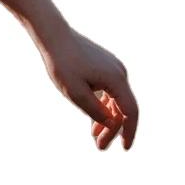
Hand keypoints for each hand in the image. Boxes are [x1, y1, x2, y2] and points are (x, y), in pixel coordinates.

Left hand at [34, 24, 138, 149]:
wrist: (53, 36)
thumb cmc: (62, 63)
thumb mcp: (75, 93)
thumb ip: (95, 110)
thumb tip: (112, 124)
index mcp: (116, 79)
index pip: (130, 111)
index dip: (129, 132)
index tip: (124, 148)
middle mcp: (119, 73)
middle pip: (122, 107)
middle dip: (113, 129)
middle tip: (100, 147)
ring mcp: (112, 68)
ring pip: (115, 100)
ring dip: (107, 119)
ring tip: (95, 137)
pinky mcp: (104, 66)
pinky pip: (108, 91)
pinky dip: (102, 106)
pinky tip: (94, 119)